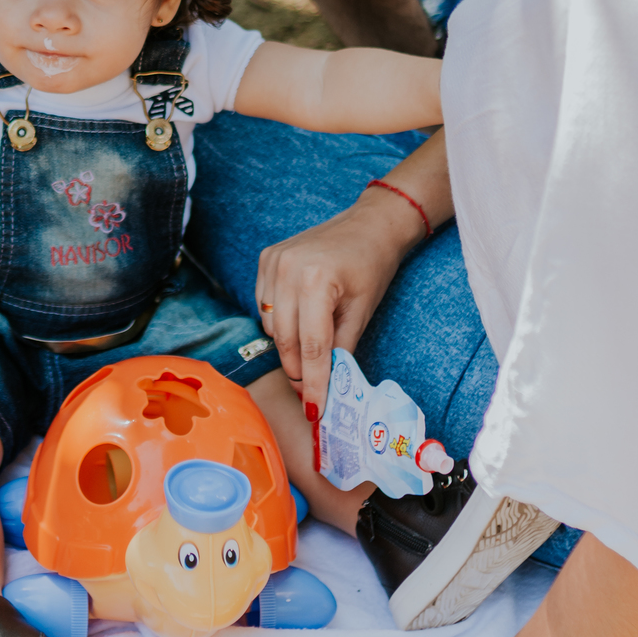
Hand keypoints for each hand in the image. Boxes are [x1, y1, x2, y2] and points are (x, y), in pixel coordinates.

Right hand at [254, 196, 411, 415]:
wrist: (369, 225)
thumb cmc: (372, 267)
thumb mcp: (362, 312)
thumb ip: (341, 349)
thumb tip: (327, 386)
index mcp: (316, 280)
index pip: (311, 346)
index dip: (313, 383)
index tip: (314, 412)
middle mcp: (287, 269)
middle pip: (285, 340)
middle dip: (298, 371)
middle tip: (311, 393)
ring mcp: (272, 262)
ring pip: (272, 326)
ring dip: (289, 348)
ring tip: (310, 355)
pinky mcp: (266, 259)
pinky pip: (264, 306)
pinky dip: (280, 323)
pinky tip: (299, 323)